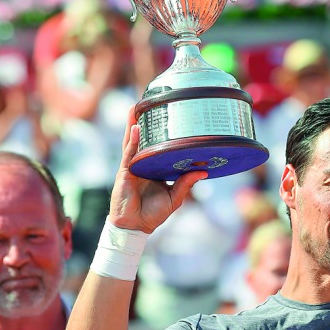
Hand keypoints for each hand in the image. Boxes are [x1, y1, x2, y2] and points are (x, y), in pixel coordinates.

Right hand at [108, 111, 205, 233]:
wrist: (136, 226)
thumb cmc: (153, 214)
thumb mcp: (175, 198)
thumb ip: (186, 184)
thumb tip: (203, 171)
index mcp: (155, 169)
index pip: (159, 147)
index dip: (161, 134)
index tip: (169, 117)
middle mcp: (143, 165)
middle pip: (143, 139)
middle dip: (144, 122)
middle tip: (149, 103)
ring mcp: (133, 167)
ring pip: (133, 142)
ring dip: (133, 124)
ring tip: (135, 108)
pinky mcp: (125, 173)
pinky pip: (130, 154)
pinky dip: (132, 141)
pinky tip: (135, 128)